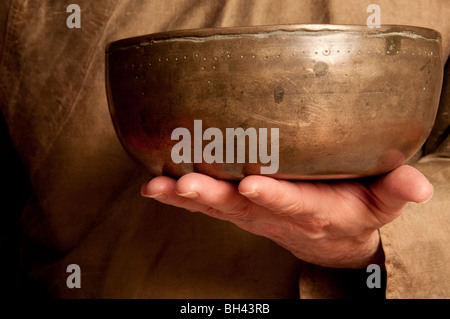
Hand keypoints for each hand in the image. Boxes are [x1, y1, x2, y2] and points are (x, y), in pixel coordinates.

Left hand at [140, 165, 432, 268]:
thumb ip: (395, 191)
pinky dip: (179, 197)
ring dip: (187, 195)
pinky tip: (156, 186)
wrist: (329, 236)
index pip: (290, 203)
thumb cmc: (352, 212)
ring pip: (216, 205)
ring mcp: (252, 213)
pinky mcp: (238, 208)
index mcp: (311, 211)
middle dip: (215, 194)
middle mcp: (274, 214)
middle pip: (241, 206)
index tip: (253, 185)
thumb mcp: (380, 204)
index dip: (273, 197)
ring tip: (160, 184)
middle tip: (188, 183)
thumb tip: (420, 185)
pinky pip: (206, 204)